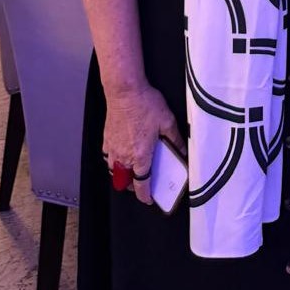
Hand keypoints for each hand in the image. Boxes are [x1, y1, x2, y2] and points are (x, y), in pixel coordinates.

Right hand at [102, 82, 182, 204]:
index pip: (141, 184)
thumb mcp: (167, 121)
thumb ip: (176, 140)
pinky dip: (113, 161)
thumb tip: (183, 151)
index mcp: (141, 155)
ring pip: (114, 171)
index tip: (149, 199)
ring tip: (131, 171)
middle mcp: (124, 156)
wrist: (124, 90)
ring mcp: (113, 148)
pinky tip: (120, 154)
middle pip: (124, 181)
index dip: (145, 195)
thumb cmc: (145, 104)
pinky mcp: (106, 138)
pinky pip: (107, 157)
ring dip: (122, 174)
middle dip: (132, 187)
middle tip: (141, 184)